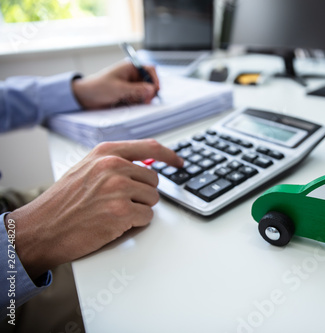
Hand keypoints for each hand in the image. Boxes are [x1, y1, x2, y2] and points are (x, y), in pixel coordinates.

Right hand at [6, 139, 182, 279]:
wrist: (42, 228)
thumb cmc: (63, 201)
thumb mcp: (86, 168)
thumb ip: (114, 162)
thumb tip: (144, 165)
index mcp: (106, 153)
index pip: (150, 147)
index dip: (169, 155)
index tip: (179, 162)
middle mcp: (114, 167)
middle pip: (153, 180)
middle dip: (143, 193)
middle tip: (120, 202)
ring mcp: (118, 189)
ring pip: (152, 199)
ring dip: (139, 209)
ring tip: (114, 212)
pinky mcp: (122, 212)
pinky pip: (147, 217)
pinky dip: (135, 223)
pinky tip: (114, 223)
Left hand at [71, 61, 159, 108]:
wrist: (85, 97)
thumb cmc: (98, 87)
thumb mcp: (119, 88)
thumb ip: (137, 89)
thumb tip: (152, 89)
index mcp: (130, 68)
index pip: (149, 70)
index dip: (154, 79)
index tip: (155, 89)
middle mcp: (132, 76)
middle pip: (150, 82)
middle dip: (149, 92)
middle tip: (146, 100)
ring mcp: (131, 86)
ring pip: (145, 92)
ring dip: (143, 98)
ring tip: (133, 102)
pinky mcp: (129, 95)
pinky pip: (139, 99)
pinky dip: (138, 103)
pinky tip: (129, 104)